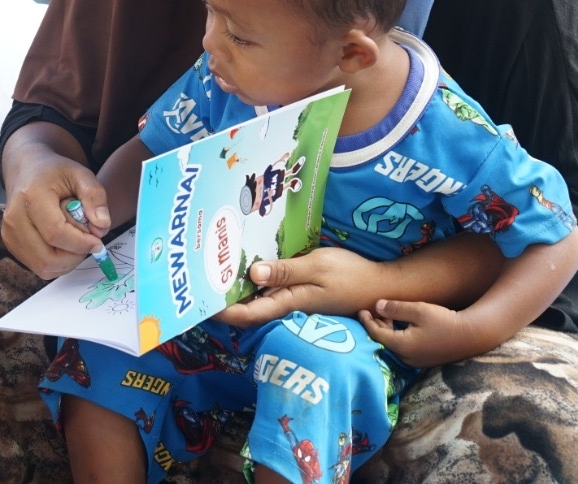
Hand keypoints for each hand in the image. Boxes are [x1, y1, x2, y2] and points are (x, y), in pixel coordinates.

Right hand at [0, 149, 110, 279]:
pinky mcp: (10, 244)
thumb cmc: (55, 172)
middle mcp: (15, 218)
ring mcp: (9, 233)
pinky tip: (64, 246)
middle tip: (88, 242)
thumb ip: (95, 196)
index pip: (56, 233)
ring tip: (76, 241)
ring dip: (67, 262)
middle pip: (48, 257)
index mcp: (32, 196)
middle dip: (75, 256)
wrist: (26, 170)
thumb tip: (101, 226)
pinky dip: (57, 263)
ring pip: (43, 267)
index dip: (81, 243)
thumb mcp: (80, 174)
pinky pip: (38, 267)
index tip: (98, 241)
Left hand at [213, 248, 383, 325]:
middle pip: (246, 308)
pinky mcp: (297, 291)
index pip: (246, 315)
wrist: (379, 285)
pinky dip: (255, 279)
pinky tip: (246, 262)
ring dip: (237, 287)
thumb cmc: (350, 275)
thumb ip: (285, 271)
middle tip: (197, 276)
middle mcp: (285, 305)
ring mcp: (291, 300)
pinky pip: (270, 289)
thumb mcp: (317, 267)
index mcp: (287, 303)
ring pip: (257, 298)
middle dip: (222, 297)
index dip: (220, 311)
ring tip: (213, 267)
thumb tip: (251, 273)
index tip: (198, 301)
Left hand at [359, 299, 483, 368]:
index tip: (361, 310)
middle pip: (383, 341)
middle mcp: (405, 357)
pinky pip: (403, 348)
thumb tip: (377, 305)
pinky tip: (399, 325)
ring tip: (384, 315)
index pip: (376, 334)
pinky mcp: (422, 360)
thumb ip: (396, 309)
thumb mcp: (419, 310)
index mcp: (402, 346)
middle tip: (371, 310)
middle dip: (376, 325)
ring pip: (393, 345)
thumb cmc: (444, 321)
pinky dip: (397, 336)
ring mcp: (414, 361)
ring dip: (387, 330)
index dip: (367, 322)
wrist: (470, 336)